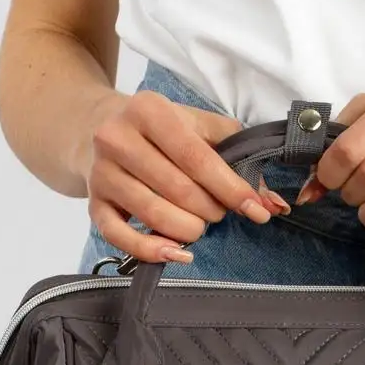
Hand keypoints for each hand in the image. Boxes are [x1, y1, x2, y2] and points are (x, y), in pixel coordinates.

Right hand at [75, 90, 291, 262]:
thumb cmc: (159, 131)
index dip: (231, 188)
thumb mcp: (197, 127)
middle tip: (218, 213)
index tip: (256, 211)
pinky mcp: (93, 204)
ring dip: (187, 231)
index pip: (197, 158)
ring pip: (153, 215)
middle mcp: (118, 138)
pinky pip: (120, 237)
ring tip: (198, 227)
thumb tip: (270, 202)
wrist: (96, 128)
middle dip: (210, 210)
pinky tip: (175, 254)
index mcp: (149, 110)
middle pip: (178, 190)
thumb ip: (237, 157)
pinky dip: (151, 251)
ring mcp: (102, 174)